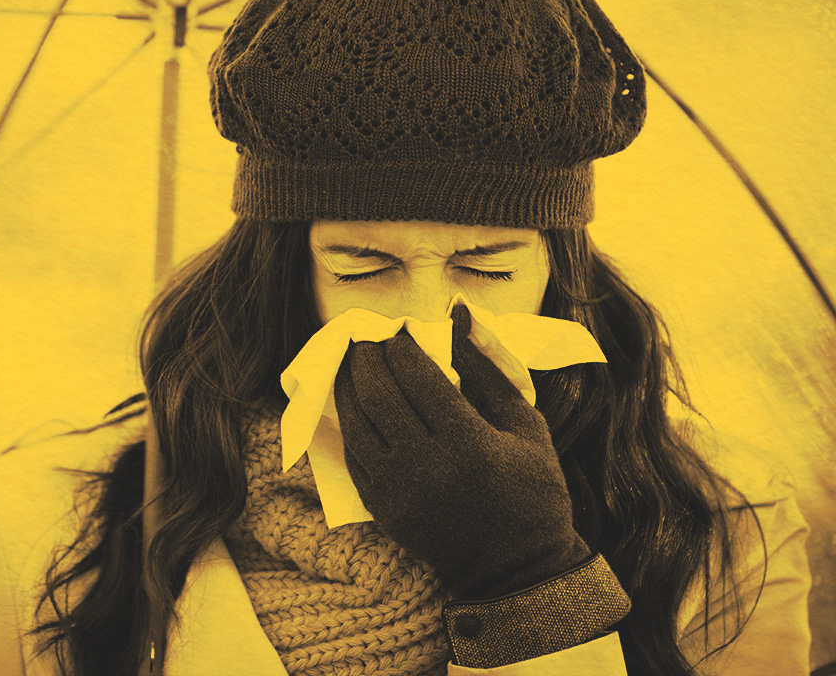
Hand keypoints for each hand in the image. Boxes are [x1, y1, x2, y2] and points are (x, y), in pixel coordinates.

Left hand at [333, 304, 590, 599]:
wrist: (517, 567)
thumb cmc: (532, 488)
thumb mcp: (525, 423)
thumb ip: (488, 366)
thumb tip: (457, 313)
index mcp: (468, 442)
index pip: (418, 377)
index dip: (401, 347)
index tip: (399, 330)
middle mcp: (427, 466)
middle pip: (378, 395)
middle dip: (367, 358)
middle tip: (367, 338)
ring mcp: (399, 491)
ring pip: (355, 424)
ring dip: (348, 386)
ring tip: (353, 363)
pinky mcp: (383, 510)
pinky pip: (352, 456)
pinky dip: (348, 423)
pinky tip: (352, 403)